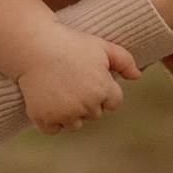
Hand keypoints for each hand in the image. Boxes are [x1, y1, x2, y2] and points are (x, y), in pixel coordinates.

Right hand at [17, 30, 137, 135]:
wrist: (35, 45)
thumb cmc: (71, 43)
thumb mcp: (102, 46)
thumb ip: (124, 60)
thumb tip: (138, 76)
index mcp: (103, 90)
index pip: (113, 103)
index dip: (104, 90)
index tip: (89, 77)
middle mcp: (85, 106)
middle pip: (94, 114)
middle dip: (87, 101)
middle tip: (72, 80)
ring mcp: (64, 114)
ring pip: (74, 125)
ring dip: (70, 114)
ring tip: (60, 90)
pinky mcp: (44, 118)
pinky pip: (53, 129)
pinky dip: (50, 120)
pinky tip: (47, 101)